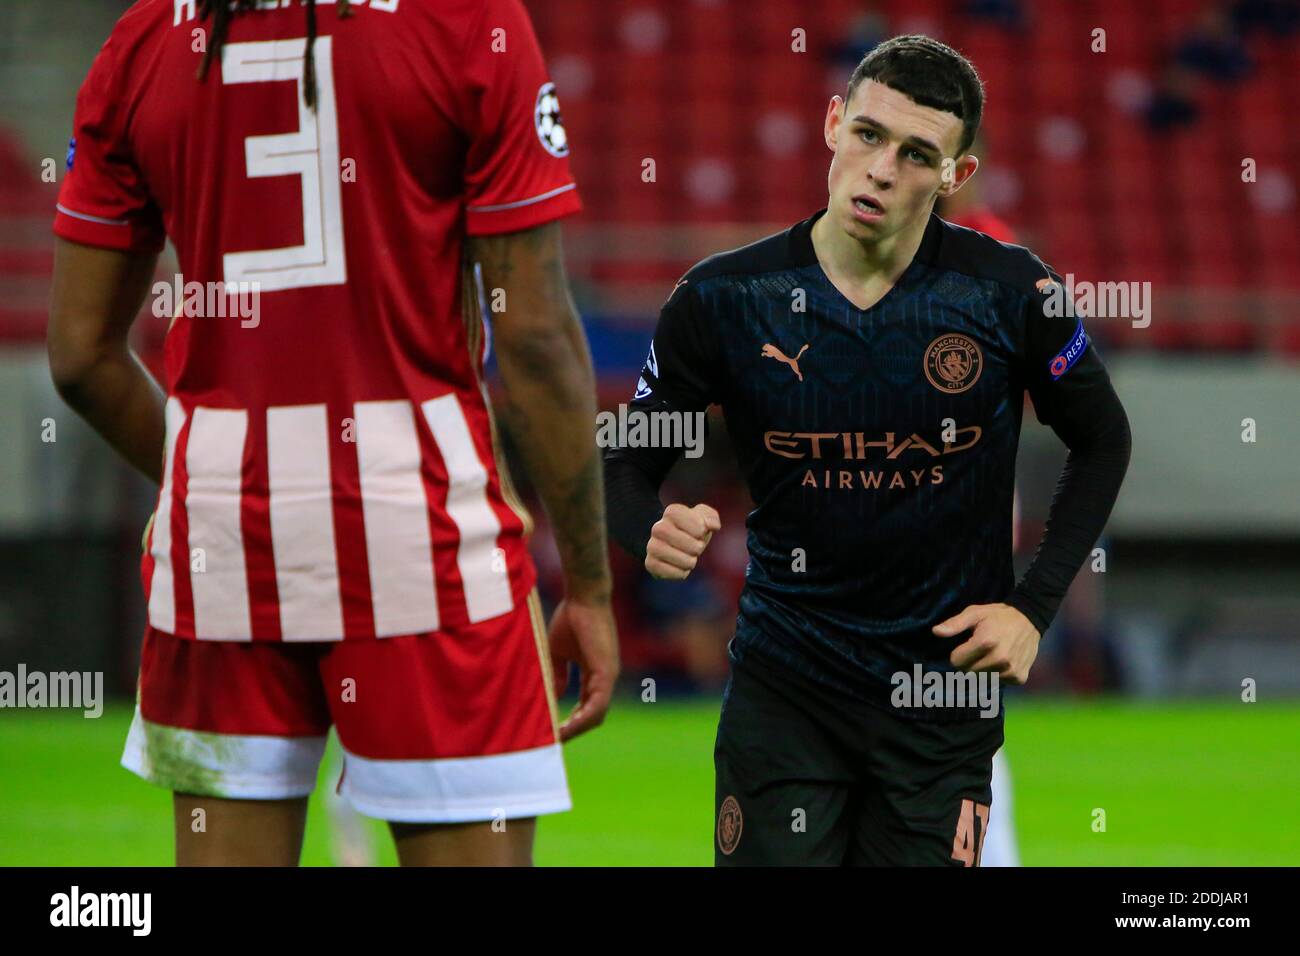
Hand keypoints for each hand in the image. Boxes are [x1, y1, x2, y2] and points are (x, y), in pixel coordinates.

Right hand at [547, 596, 619, 741]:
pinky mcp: (606, 672)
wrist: (583, 597)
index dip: (572, 719)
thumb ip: (558, 674)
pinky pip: (597, 704)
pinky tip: (566, 726)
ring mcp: (609, 675)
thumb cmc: (571, 618)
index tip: (554, 729)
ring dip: (576, 729)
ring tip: (556, 738)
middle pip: (594, 714)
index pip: (587, 704)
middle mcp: (605, 677)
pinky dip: (582, 718)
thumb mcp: (559, 652)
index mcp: (595, 672)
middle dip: (574, 729)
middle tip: (553, 740)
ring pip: (596, 714)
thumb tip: (555, 696)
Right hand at [645, 503, 720, 579]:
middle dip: (697, 548)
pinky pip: (668, 572)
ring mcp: (652, 546)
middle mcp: (658, 527)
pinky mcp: (650, 563)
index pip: (697, 526)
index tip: (700, 532)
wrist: (677, 545)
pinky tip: (681, 568)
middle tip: (696, 548)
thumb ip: (711, 517)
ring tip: (689, 559)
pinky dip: (680, 573)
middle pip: (687, 543)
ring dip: (689, 562)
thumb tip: (712, 526)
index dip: (701, 530)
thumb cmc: (693, 530)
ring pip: (677, 558)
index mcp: (672, 512)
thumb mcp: (705, 518)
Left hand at [932, 603, 1040, 684]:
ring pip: (982, 680)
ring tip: (992, 654)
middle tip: (980, 650)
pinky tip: (1003, 661)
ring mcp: (1011, 670)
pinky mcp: (1019, 677)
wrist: (1030, 620)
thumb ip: (954, 624)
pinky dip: (997, 674)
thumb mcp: (974, 613)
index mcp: (986, 642)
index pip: (956, 662)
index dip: (958, 653)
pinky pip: (998, 682)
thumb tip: (935, 632)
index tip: (967, 645)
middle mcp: (999, 658)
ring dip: (983, 670)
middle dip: (969, 662)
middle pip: (968, 673)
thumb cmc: (997, 616)